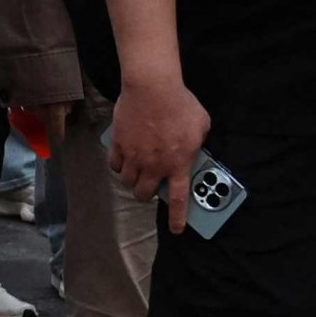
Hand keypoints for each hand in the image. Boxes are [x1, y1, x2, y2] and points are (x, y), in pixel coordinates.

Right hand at [108, 71, 208, 230]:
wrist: (152, 87)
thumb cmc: (180, 103)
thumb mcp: (201, 123)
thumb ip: (197, 140)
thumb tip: (193, 145)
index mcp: (178, 164)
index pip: (179, 200)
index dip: (177, 218)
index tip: (177, 229)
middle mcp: (154, 166)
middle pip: (143, 194)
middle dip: (146, 194)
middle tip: (149, 186)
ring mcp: (134, 156)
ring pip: (126, 182)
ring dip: (132, 180)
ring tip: (136, 172)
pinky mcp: (118, 144)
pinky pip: (114, 164)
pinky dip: (118, 165)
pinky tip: (123, 158)